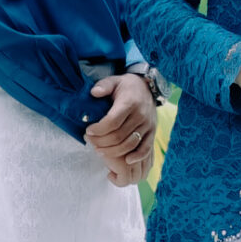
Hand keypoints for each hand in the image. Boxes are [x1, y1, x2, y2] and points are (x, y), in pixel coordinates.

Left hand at [84, 72, 156, 187]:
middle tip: (89, 141)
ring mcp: (148, 125)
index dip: (98, 129)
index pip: (112, 121)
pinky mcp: (152, 132)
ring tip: (99, 150)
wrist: (149, 87)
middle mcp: (140, 115)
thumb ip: (103, 85)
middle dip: (101, 142)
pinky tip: (126, 161)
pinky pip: (146, 148)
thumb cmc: (127, 86)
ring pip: (130, 144)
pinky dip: (136, 157)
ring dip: (113, 151)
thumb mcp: (115, 80)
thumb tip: (94, 93)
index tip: (88, 131)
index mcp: (129, 102)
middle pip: (119, 136)